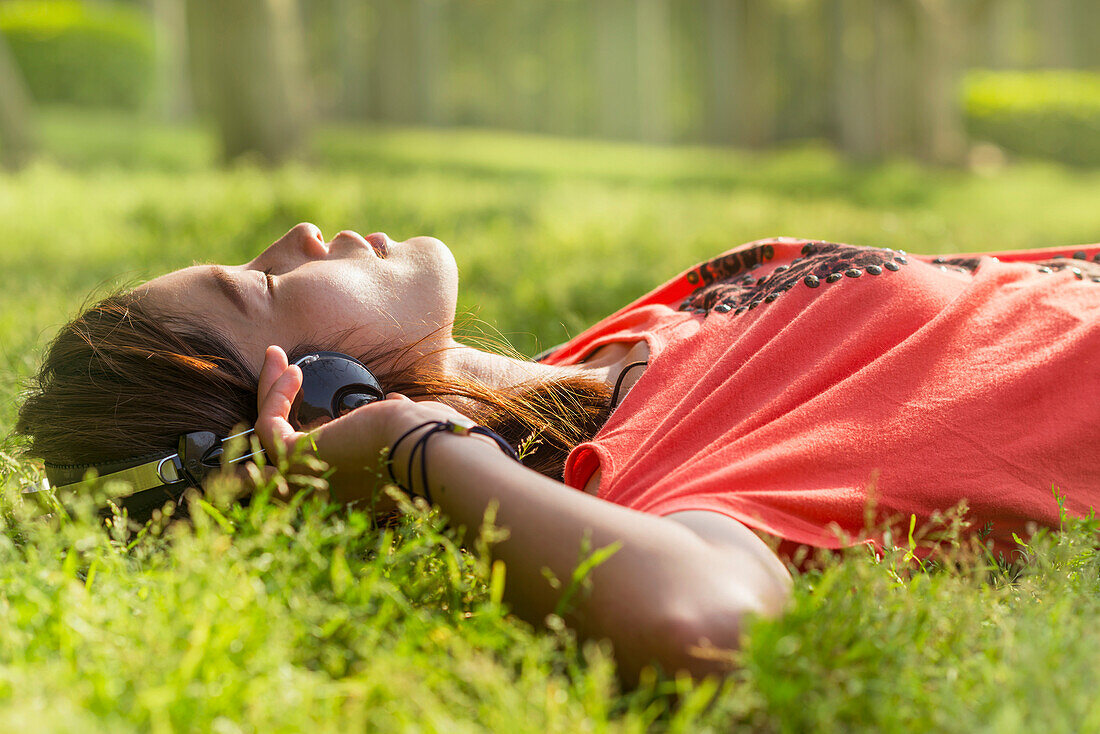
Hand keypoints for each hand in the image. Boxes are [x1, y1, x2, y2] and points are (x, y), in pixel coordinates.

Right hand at [254, 345, 478, 501]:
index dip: (309, 425)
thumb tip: (397, 403)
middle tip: (277, 368)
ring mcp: (307, 478)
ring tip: (274, 356)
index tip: (314, 390)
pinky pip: (269, 426)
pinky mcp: (298, 458)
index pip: (318, 462)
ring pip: (268, 436)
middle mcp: (324, 490)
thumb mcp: (411, 429)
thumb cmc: (431, 441)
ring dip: (268, 391)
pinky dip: (274, 395)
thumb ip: (398, 420)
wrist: (427, 449)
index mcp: (354, 486)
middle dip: (272, 408)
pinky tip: (291, 370)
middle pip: (278, 454)